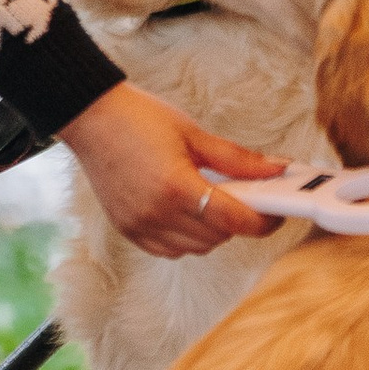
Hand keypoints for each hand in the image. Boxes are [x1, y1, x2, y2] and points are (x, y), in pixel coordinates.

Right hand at [59, 81, 287, 257]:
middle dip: (238, 221)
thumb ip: (237, 159)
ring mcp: (140, 226)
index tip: (276, 214)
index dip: (262, 221)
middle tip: (245, 197)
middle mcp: (156, 213)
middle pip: (217, 237)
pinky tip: (187, 213)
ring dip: (212, 232)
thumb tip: (275, 169)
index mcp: (176, 187)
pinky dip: (186, 239)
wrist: (92, 118)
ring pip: (195, 249)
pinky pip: (169, 250)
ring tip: (212, 200)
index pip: (233, 220)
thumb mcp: (194, 134)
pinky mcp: (128, 230)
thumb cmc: (138, 119)